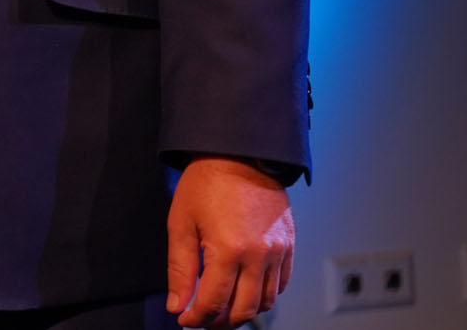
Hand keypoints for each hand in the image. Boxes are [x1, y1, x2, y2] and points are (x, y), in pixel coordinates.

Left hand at [167, 156, 294, 327]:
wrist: (238, 153)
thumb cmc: (205, 183)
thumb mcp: (181, 224)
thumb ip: (180, 269)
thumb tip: (178, 305)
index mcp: (228, 250)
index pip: (214, 302)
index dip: (196, 317)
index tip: (185, 319)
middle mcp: (258, 255)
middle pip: (244, 310)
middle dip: (220, 321)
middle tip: (202, 319)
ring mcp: (278, 252)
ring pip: (266, 301)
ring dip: (244, 312)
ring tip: (222, 308)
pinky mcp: (288, 245)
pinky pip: (281, 284)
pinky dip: (265, 295)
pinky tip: (245, 291)